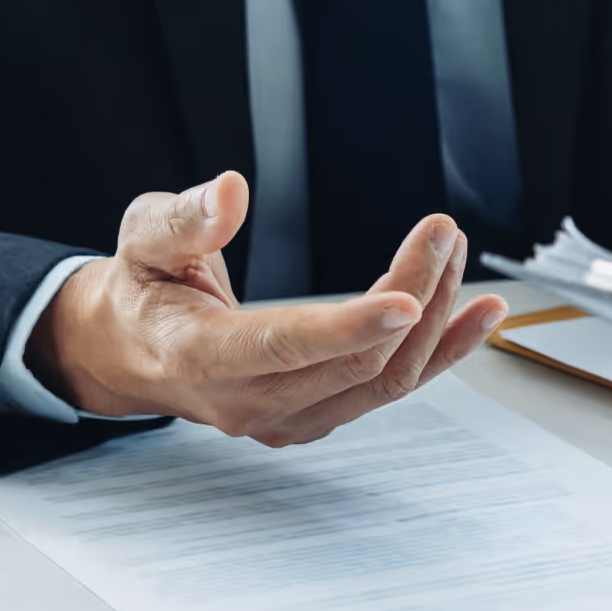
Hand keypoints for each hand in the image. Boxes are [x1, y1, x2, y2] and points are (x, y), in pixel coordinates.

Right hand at [25, 171, 508, 444]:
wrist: (134, 352)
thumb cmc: (144, 290)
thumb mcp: (145, 239)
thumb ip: (184, 218)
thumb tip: (231, 191)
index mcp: (200, 356)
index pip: (284, 346)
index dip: (348, 326)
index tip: (404, 296)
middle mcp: (248, 401)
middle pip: (353, 360)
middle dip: (410, 294)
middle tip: (442, 234)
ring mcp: (286, 419)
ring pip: (382, 380)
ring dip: (434, 321)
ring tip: (460, 260)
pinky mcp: (316, 418)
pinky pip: (388, 390)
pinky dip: (440, 353)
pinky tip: (477, 317)